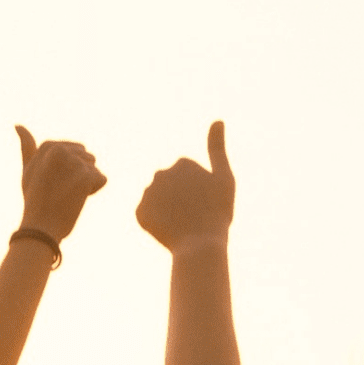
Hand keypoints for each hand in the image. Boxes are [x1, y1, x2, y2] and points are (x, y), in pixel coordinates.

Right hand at [15, 126, 106, 242]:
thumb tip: (18, 124)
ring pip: (94, 168)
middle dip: (79, 175)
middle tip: (60, 191)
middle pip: (87, 158)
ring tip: (68, 195)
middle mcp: (60, 150)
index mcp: (48, 146)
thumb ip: (27, 147)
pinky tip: (77, 199)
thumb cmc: (34, 201)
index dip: (67, 170)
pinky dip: (93, 191)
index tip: (53, 183)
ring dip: (86, 183)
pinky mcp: (86, 176)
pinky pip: (101, 179)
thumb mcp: (28, 170)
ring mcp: (74, 163)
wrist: (40, 228)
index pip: (75, 151)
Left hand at [136, 120, 235, 251]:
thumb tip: (217, 120)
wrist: (200, 245)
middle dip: (177, 196)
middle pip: (169, 184)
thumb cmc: (218, 212)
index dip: (197, 189)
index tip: (205, 201)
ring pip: (157, 199)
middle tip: (193, 214)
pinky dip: (156, 222)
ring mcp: (148, 193)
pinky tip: (168, 229)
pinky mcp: (139, 212)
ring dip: (166, 208)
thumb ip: (217, 148)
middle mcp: (161, 173)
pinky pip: (147, 214)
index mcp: (181, 163)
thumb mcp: (224, 178)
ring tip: (181, 223)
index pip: (185, 174)